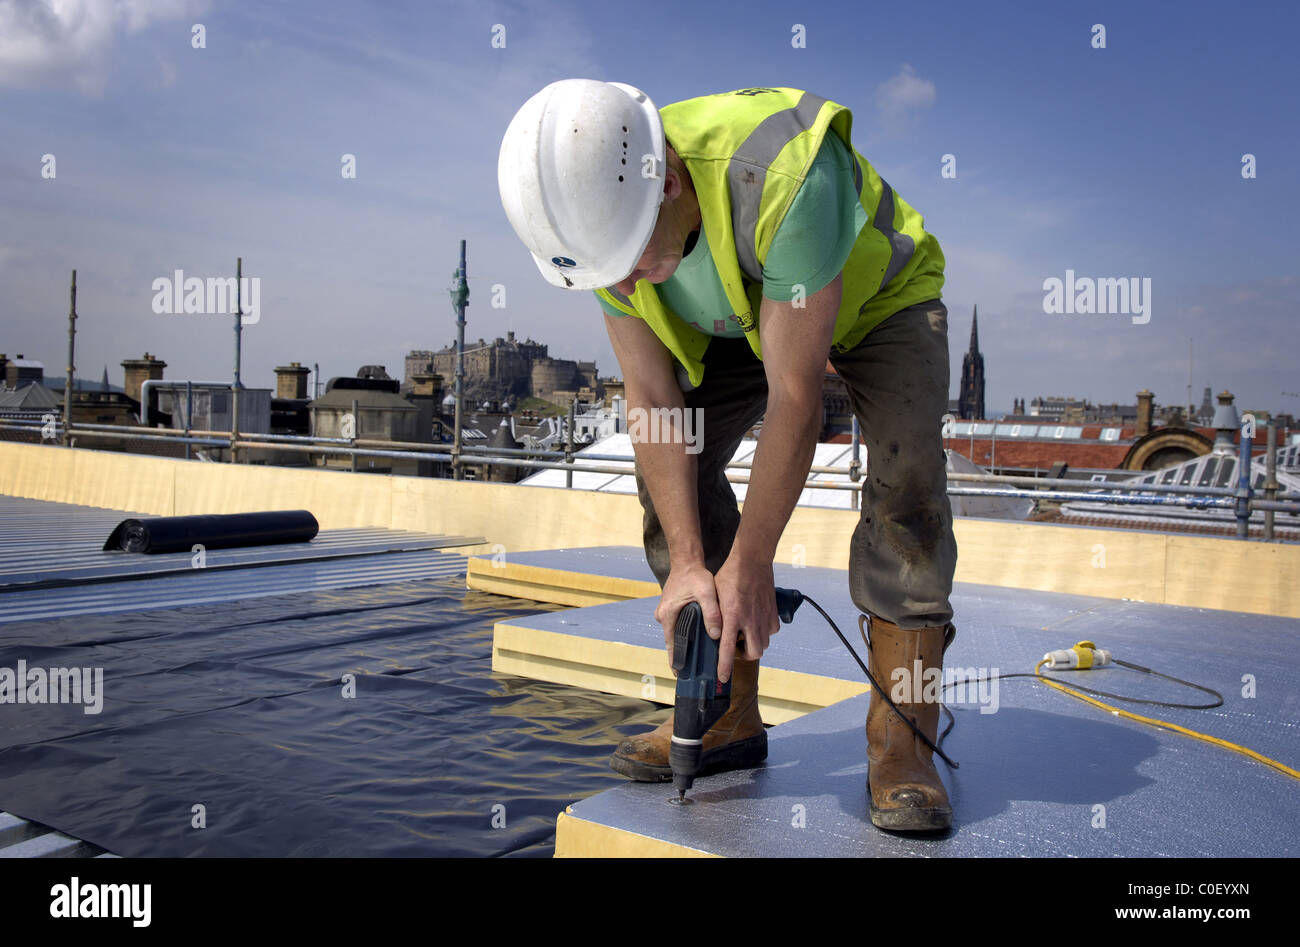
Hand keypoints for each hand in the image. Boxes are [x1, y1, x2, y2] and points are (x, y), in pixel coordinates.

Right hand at [655, 562, 721, 671]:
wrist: (686, 561)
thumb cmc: (695, 576)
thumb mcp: (706, 593)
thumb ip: (711, 613)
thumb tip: (715, 635)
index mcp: (667, 615)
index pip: (671, 645)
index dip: (676, 661)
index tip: (680, 675)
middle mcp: (663, 616)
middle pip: (673, 641)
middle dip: (683, 654)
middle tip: (694, 670)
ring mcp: (666, 612)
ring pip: (676, 633)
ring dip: (685, 643)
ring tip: (697, 659)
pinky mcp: (671, 609)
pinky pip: (678, 626)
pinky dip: (686, 633)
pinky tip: (698, 640)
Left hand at [714, 553, 777, 682]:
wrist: (752, 560)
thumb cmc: (729, 576)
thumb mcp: (714, 595)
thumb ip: (714, 615)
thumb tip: (710, 631)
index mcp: (731, 617)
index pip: (727, 649)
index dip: (724, 667)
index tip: (722, 678)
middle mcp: (749, 621)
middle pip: (754, 653)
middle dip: (746, 656)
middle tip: (737, 647)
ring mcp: (763, 617)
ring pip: (764, 643)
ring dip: (755, 643)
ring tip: (746, 634)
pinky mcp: (773, 612)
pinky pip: (771, 630)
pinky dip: (765, 631)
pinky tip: (757, 623)